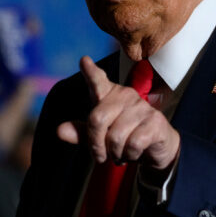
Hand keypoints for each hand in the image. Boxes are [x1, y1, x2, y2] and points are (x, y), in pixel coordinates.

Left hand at [57, 56, 179, 170]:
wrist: (156, 149)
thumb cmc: (124, 138)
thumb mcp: (100, 136)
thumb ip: (80, 133)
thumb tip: (59, 130)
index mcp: (110, 95)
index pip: (98, 81)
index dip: (91, 72)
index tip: (84, 61)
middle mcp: (126, 96)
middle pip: (97, 119)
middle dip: (95, 144)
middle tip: (101, 156)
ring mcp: (142, 107)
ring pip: (115, 136)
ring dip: (115, 153)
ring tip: (120, 154)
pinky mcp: (155, 122)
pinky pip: (132, 144)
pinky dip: (129, 155)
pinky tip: (133, 153)